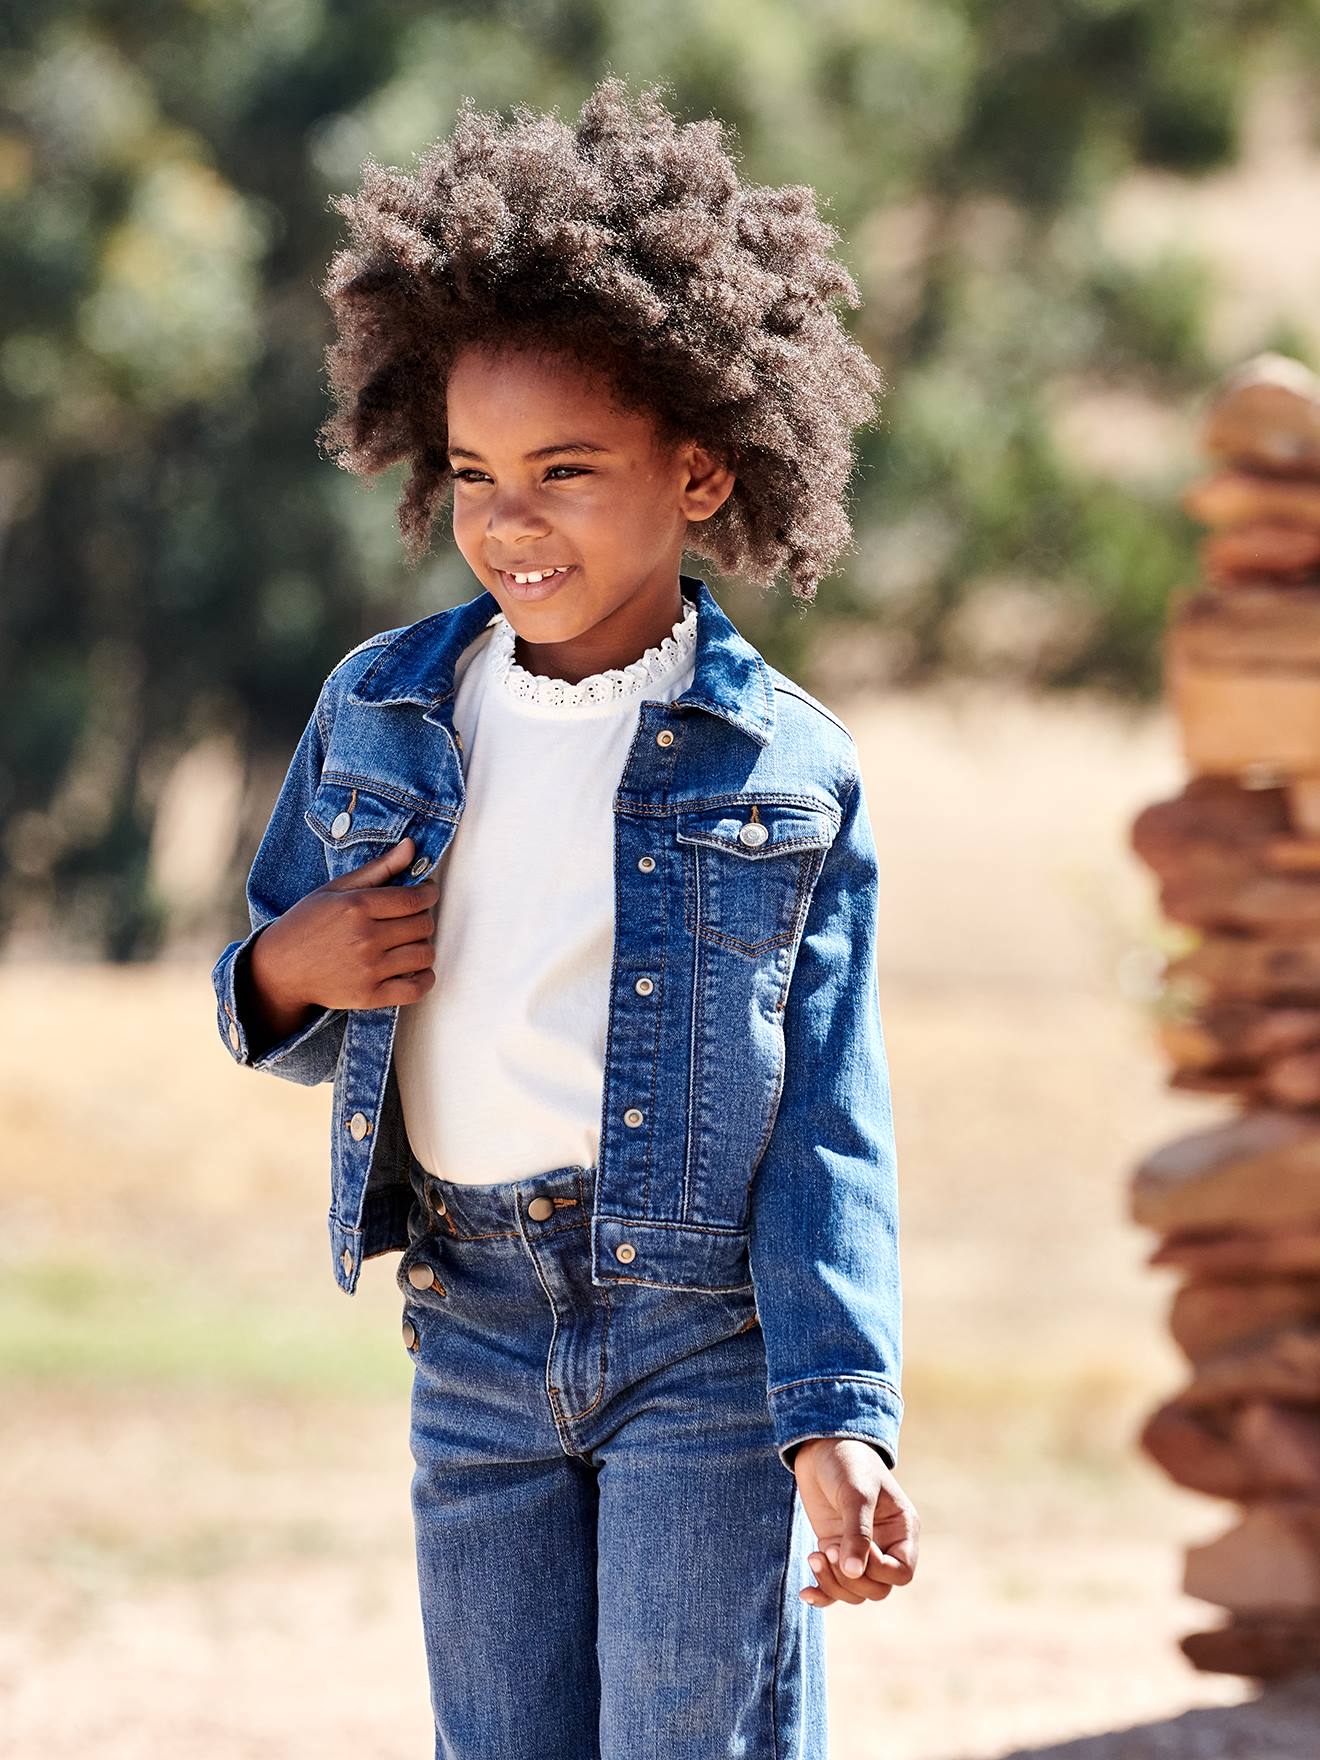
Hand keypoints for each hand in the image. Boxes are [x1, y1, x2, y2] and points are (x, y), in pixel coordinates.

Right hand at [248, 835, 439, 1029]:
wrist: (280, 970)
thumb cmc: (307, 925)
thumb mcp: (336, 889)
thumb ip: (378, 868)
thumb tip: (411, 846)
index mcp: (356, 906)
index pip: (414, 899)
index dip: (429, 894)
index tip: (427, 894)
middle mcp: (364, 938)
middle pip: (423, 925)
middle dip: (423, 918)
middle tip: (410, 919)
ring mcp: (368, 969)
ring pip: (424, 954)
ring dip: (422, 947)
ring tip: (408, 943)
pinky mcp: (369, 996)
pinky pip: (416, 989)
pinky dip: (424, 979)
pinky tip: (414, 969)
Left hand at [791, 1438, 918, 1608]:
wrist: (820, 1445)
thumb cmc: (847, 1462)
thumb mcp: (856, 1493)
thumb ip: (857, 1532)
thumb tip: (853, 1573)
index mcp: (902, 1530)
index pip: (902, 1573)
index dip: (879, 1570)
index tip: (855, 1548)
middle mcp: (884, 1545)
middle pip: (878, 1589)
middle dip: (852, 1579)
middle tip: (829, 1549)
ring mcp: (859, 1551)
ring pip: (855, 1592)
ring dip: (833, 1583)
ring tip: (815, 1555)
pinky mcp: (835, 1551)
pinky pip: (834, 1587)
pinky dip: (822, 1594)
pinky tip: (805, 1592)